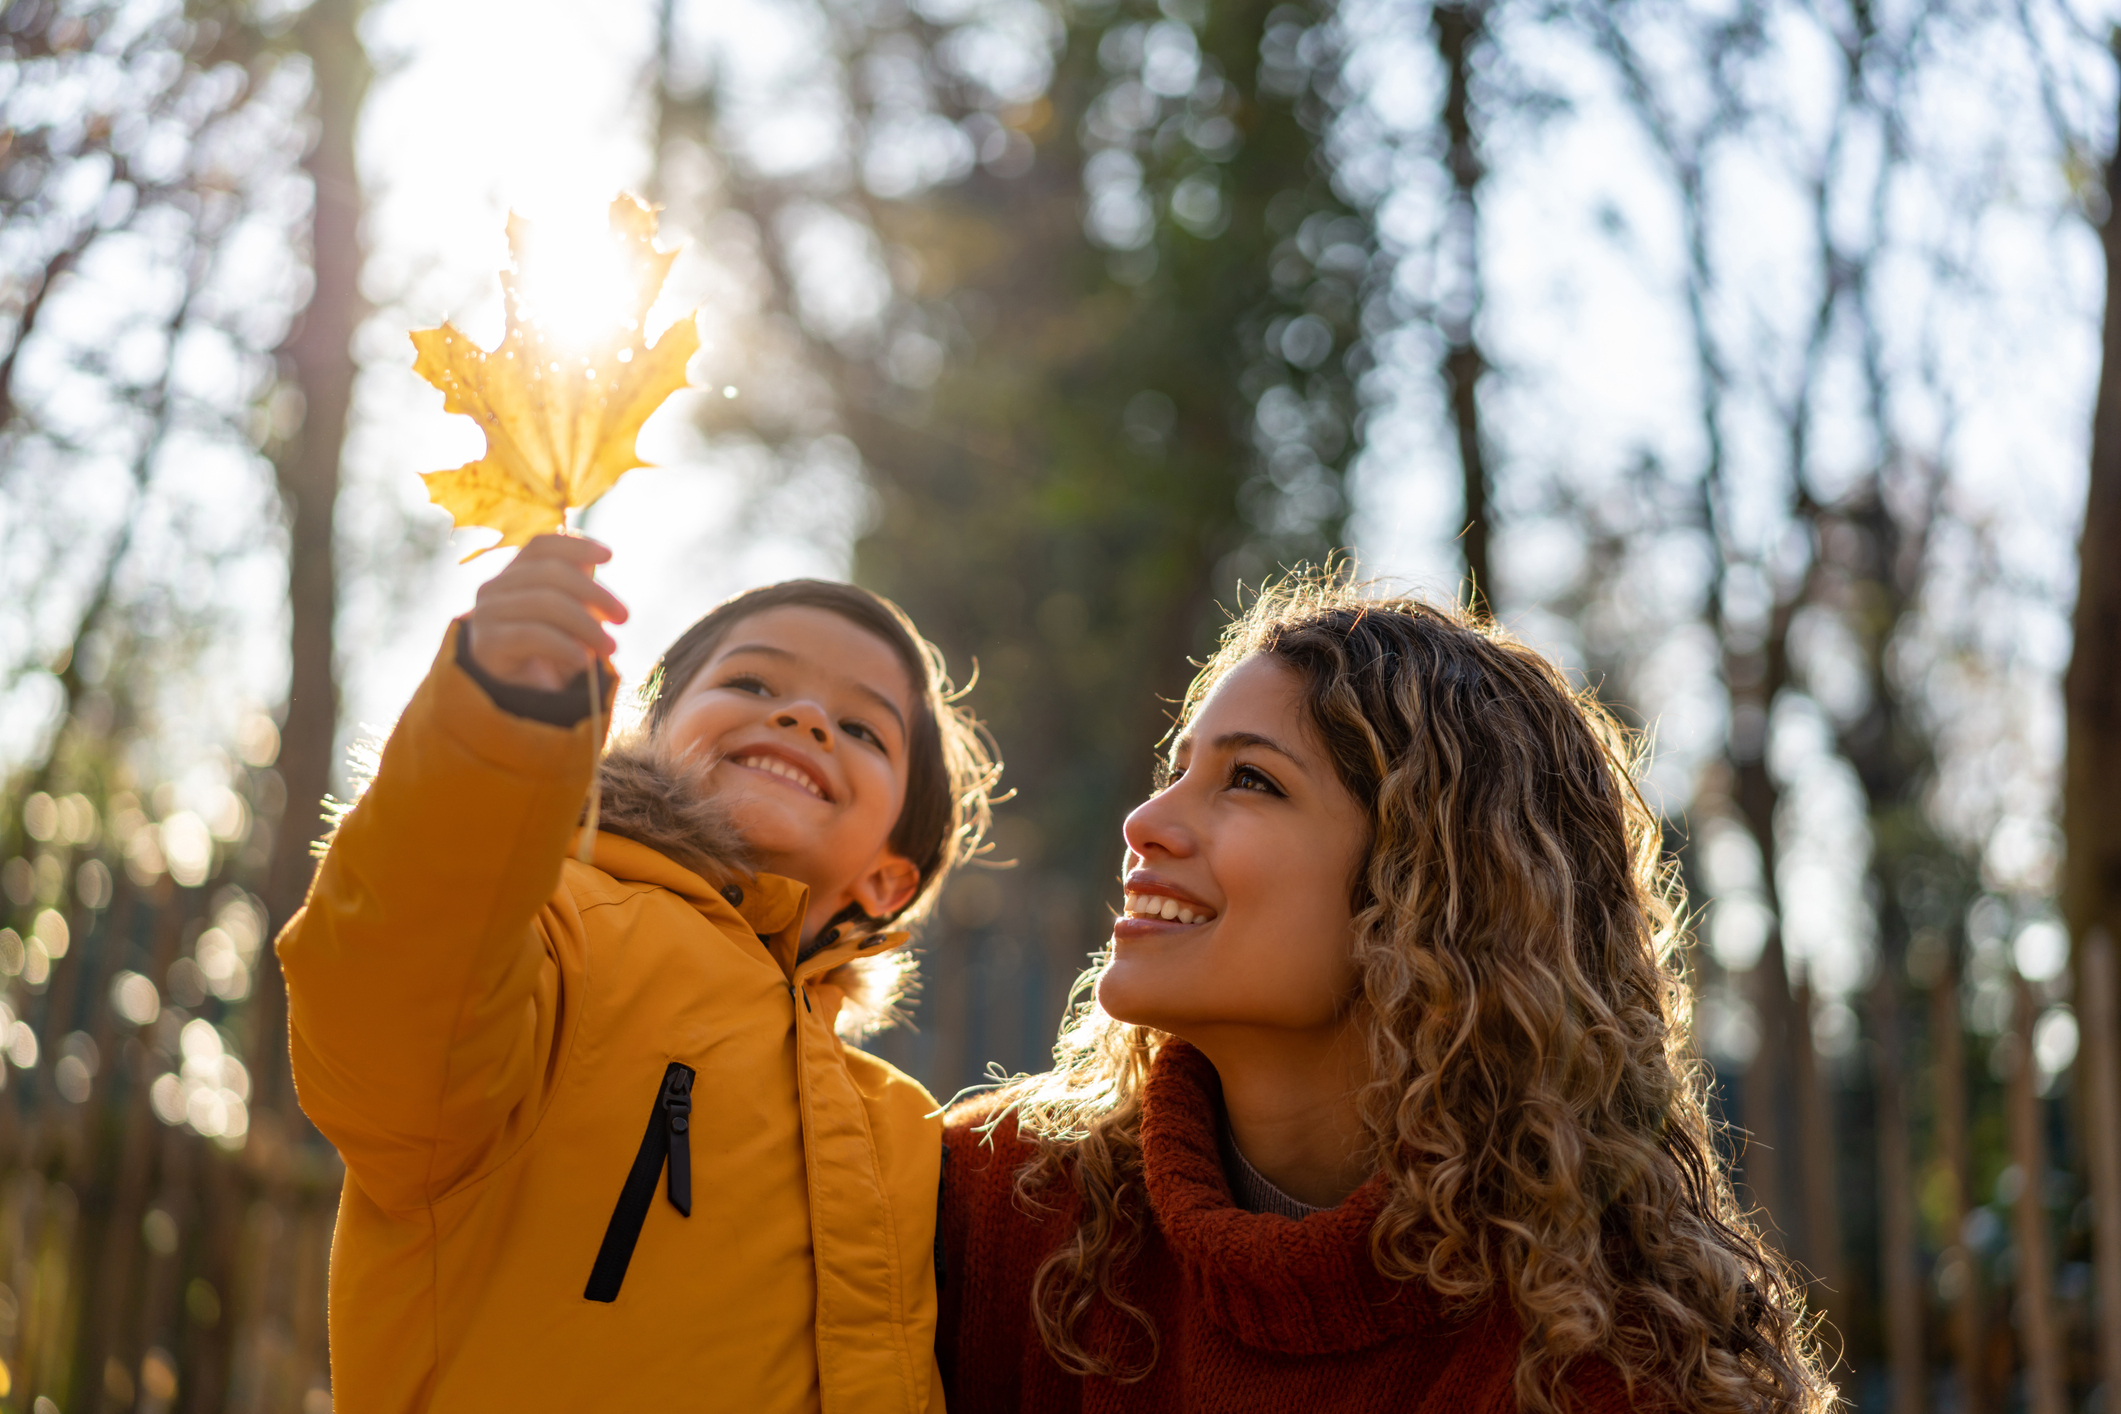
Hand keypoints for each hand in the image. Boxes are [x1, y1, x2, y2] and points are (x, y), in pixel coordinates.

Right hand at [468, 534, 628, 691]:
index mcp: (513, 576)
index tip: (610, 556)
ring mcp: (487, 615)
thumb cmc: (551, 656)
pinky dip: (564, 645)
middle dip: (594, 593)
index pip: (541, 546)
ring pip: (544, 602)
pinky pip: (532, 634)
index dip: (576, 545)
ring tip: (610, 647)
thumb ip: (579, 589)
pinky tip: (584, 661)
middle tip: (623, 618)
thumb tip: (595, 560)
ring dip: (586, 625)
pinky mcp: (486, 644)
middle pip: (549, 572)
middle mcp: (494, 589)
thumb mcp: (572, 618)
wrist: (521, 703)